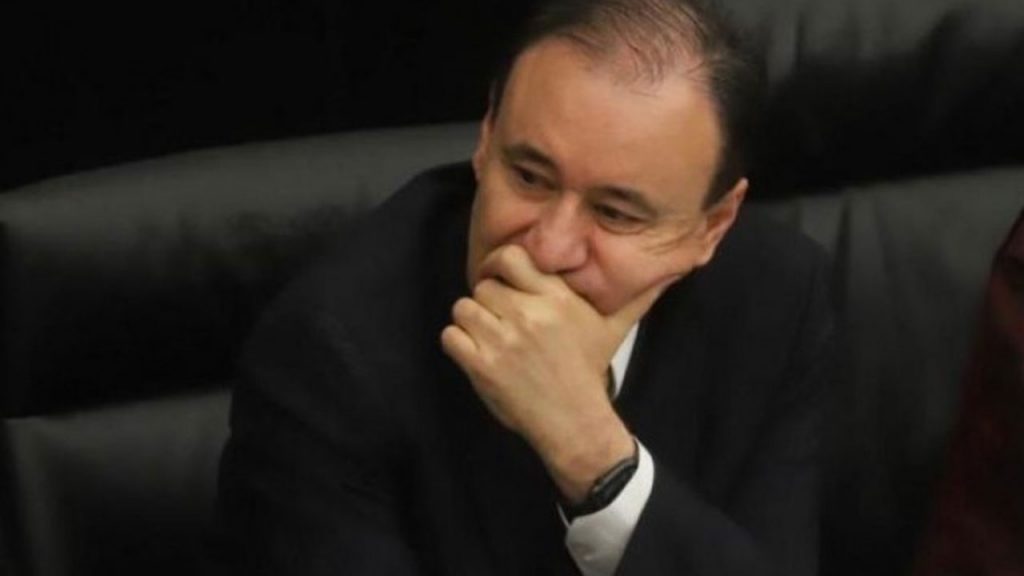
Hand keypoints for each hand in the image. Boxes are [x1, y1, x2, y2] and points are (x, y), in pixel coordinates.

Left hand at [440, 244, 668, 500]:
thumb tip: (670, 272)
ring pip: (463, 308)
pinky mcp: (482, 365)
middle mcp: (528, 313)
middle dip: (489, 302)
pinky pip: (450, 336)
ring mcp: (502, 340)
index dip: (498, 266)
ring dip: (471, 323)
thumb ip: (635, 298)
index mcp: (555, 298)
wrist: (575, 423)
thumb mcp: (613, 330)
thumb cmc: (589, 372)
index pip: (509, 257)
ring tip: (489, 339)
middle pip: (483, 285)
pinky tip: (477, 355)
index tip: (501, 280)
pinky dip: (458, 344)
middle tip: (501, 321)